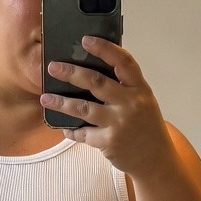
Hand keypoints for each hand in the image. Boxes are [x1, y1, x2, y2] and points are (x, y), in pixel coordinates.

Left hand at [40, 34, 178, 181]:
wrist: (155, 160)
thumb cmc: (146, 128)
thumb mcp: (143, 102)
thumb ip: (125, 87)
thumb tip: (94, 71)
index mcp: (140, 89)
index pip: (123, 62)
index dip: (104, 48)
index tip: (86, 40)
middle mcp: (130, 103)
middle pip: (96, 82)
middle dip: (71, 73)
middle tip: (53, 67)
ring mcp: (119, 123)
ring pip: (83, 108)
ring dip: (61, 102)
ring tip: (45, 98)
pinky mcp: (109, 142)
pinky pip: (83, 134)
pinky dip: (71, 130)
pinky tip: (63, 127)